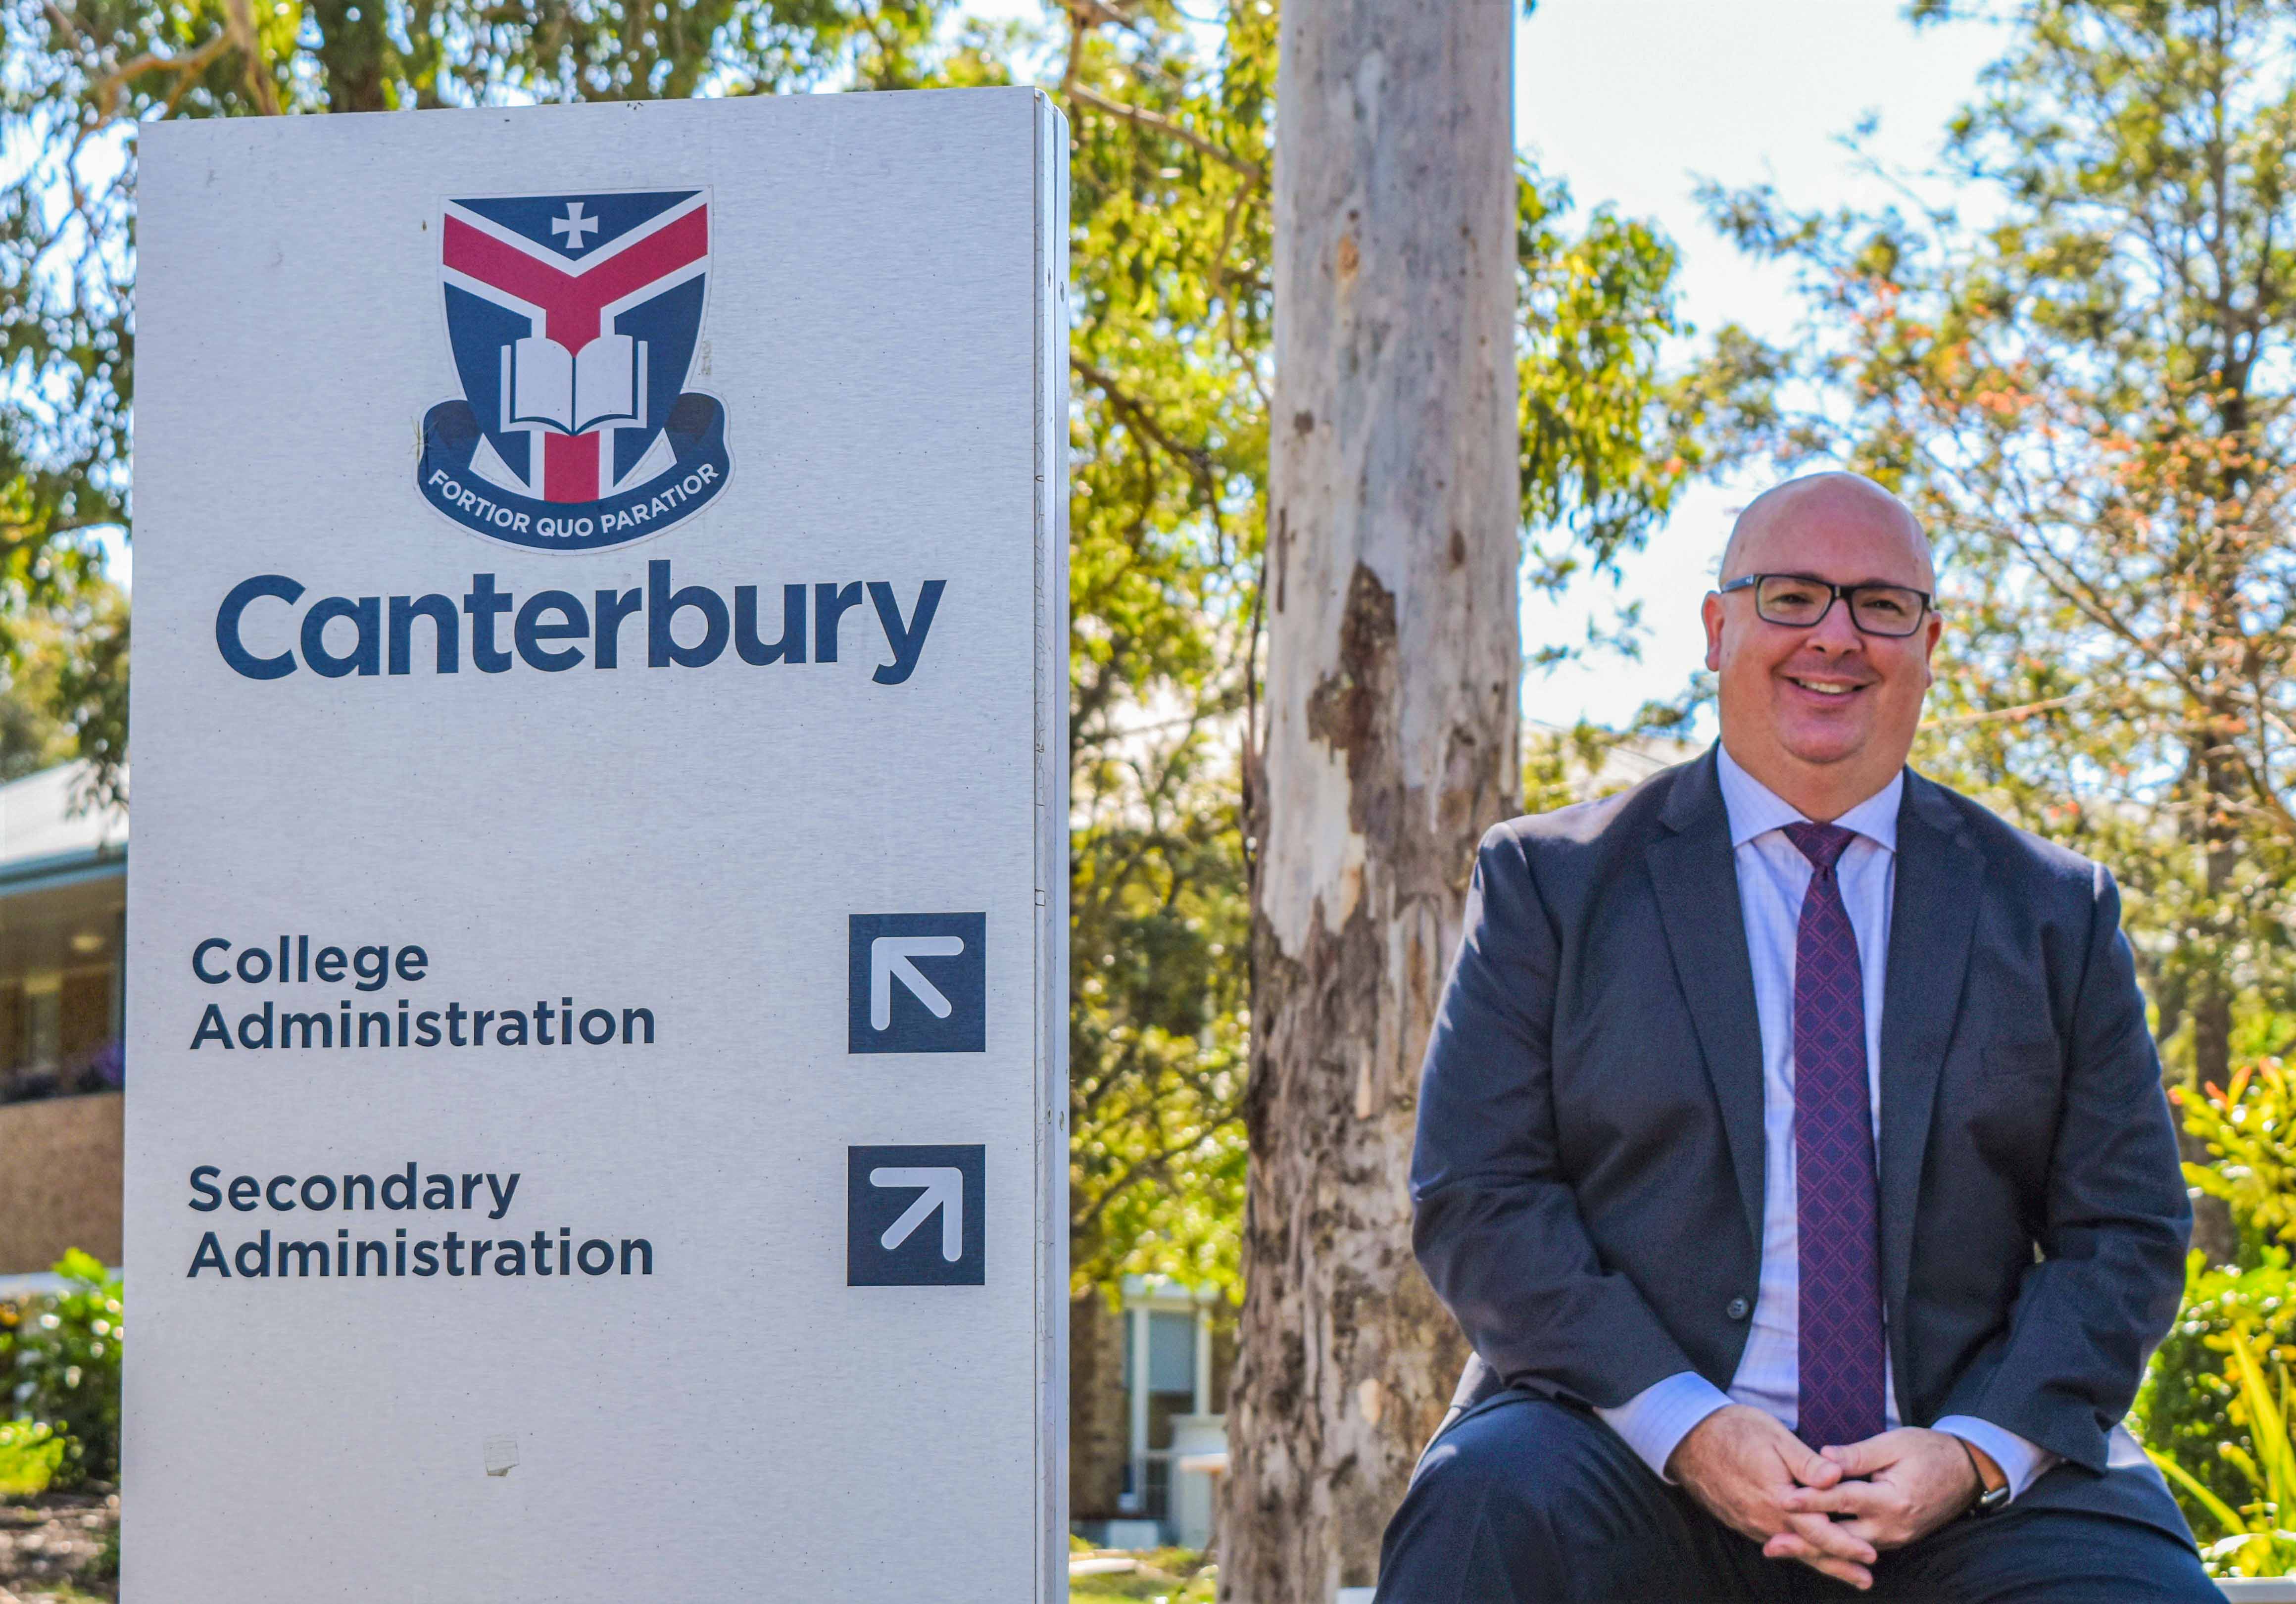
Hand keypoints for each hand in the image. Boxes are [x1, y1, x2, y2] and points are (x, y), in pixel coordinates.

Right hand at [1668, 1405, 1875, 1589]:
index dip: (1847, 1545)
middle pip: (1808, 1549)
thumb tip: (1837, 1477)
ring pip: (1792, 1549)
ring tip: (1845, 1574)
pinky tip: (1803, 1553)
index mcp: (1778, 1498)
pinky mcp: (1742, 1521)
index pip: (1819, 1531)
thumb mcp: (1775, 1437)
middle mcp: (1765, 1519)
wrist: (1688, 1437)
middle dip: (1839, 1565)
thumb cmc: (1734, 1431)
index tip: (1872, 1555)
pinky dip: (1795, 1552)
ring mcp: (1751, 1523)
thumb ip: (1807, 1462)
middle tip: (1866, 1580)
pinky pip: (1774, 1542)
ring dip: (1820, 1562)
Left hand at [1772, 1428, 1989, 1559]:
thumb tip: (1822, 1457)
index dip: (1811, 1500)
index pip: (1843, 1501)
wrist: (1967, 1473)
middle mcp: (1893, 1527)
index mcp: (1893, 1500)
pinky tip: (1809, 1545)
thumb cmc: (1929, 1451)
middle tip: (1771, 1543)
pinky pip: (1859, 1547)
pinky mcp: (1894, 1539)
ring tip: (1780, 1547)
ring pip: (1848, 1547)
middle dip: (1805, 1540)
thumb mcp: (1894, 1444)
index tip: (1783, 1499)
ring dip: (1815, 1548)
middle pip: (1841, 1537)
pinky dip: (1834, 1547)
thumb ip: (1857, 1454)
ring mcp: (1895, 1538)